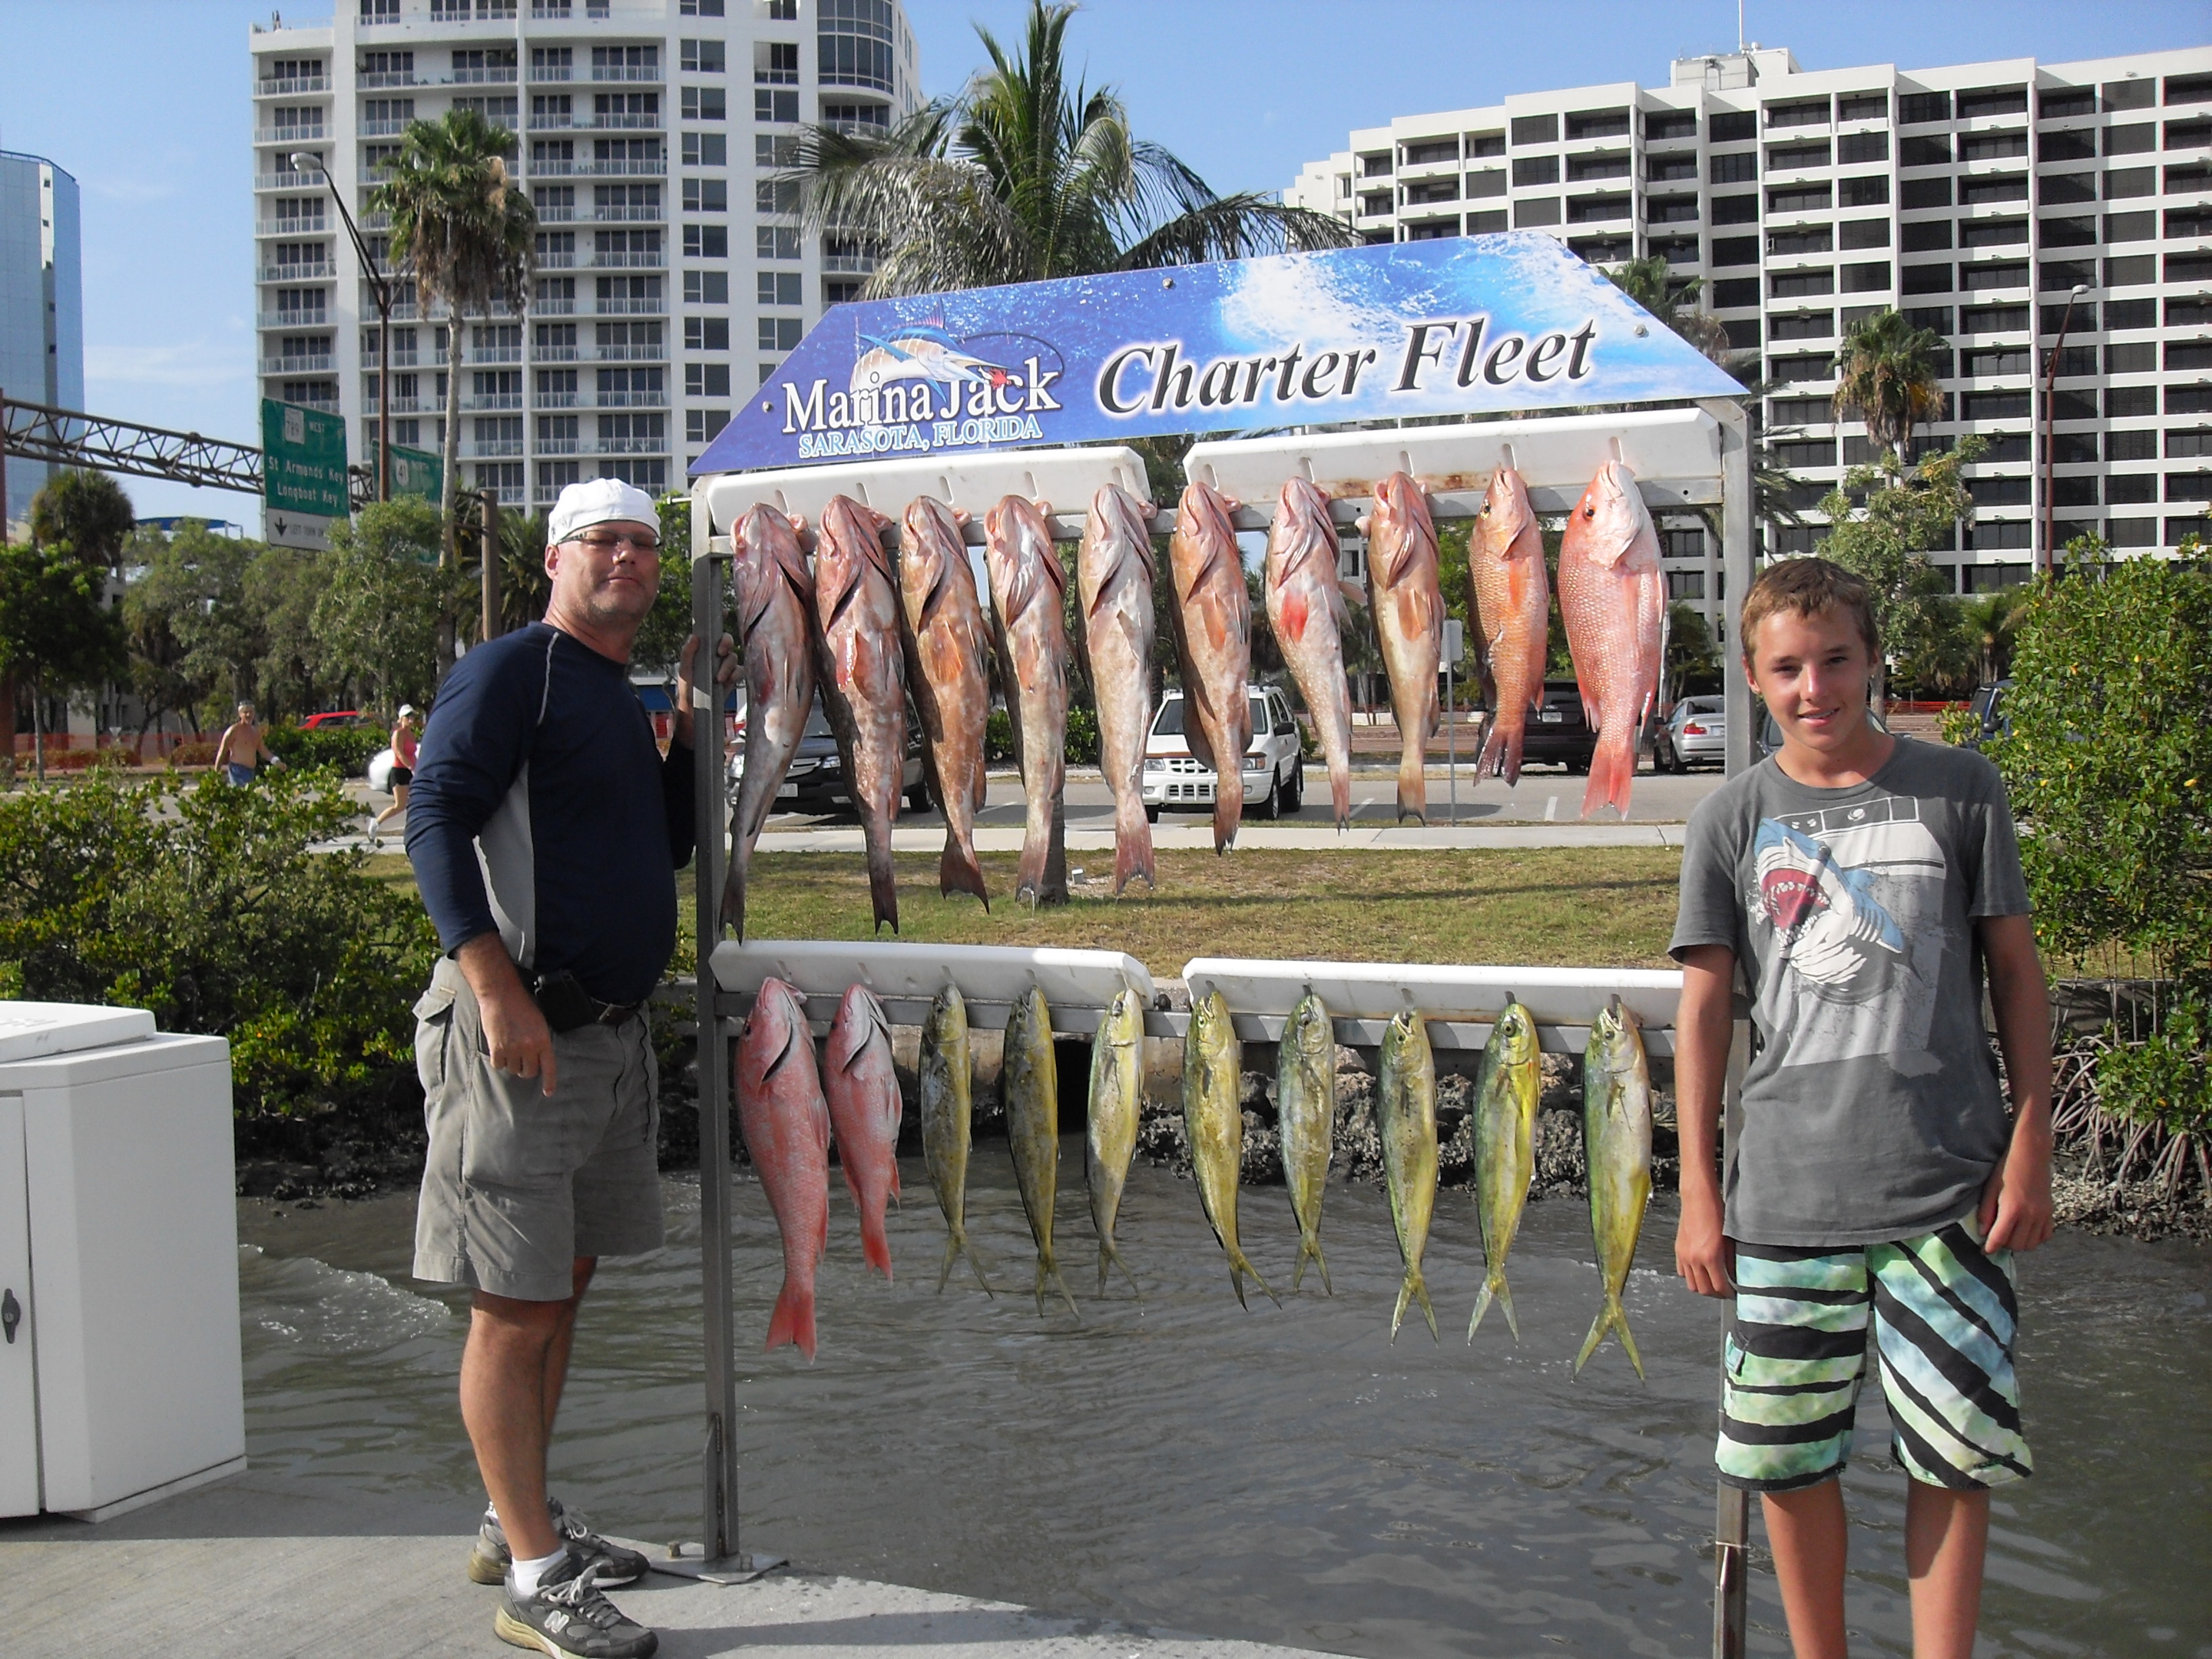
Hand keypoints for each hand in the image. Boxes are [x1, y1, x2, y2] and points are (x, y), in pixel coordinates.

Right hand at [456, 936, 557, 1095]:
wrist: (501, 995)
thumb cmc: (521, 1006)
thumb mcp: (539, 1023)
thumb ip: (539, 1041)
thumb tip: (538, 1057)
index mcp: (543, 1040)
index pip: (549, 1066)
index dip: (549, 1081)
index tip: (548, 1092)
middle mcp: (529, 1047)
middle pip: (529, 1072)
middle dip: (526, 1069)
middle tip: (522, 1059)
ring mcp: (512, 1049)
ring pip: (513, 1069)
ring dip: (512, 1063)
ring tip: (509, 1047)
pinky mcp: (497, 1049)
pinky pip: (499, 1065)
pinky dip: (499, 1061)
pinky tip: (499, 1049)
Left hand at [672, 631, 738, 747]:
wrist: (695, 723)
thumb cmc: (687, 699)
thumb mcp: (685, 675)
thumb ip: (688, 655)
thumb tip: (695, 636)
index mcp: (700, 654)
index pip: (711, 635)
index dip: (719, 626)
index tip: (722, 620)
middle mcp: (712, 659)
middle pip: (727, 642)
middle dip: (726, 644)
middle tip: (719, 652)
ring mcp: (723, 671)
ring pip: (733, 657)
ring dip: (727, 665)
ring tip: (719, 678)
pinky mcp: (731, 683)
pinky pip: (739, 672)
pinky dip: (734, 675)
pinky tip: (726, 683)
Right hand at [1675, 1184, 1734, 1298]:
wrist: (1698, 1198)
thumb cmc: (1715, 1212)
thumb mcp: (1729, 1238)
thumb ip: (1731, 1260)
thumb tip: (1734, 1274)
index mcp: (1711, 1256)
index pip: (1719, 1286)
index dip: (1728, 1293)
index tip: (1733, 1293)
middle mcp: (1695, 1259)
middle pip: (1704, 1289)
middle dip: (1715, 1293)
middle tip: (1724, 1291)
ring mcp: (1684, 1256)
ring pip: (1691, 1284)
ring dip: (1702, 1287)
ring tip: (1711, 1283)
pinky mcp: (1678, 1250)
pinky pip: (1682, 1272)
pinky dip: (1691, 1276)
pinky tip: (1699, 1271)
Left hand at [1978, 1135, 2053, 1252]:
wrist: (2031, 1155)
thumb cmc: (2006, 1169)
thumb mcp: (1990, 1188)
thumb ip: (1986, 1212)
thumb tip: (1983, 1233)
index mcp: (2012, 1209)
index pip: (1999, 1238)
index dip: (1990, 1248)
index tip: (1984, 1251)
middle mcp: (2030, 1216)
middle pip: (2016, 1245)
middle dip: (2004, 1245)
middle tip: (1996, 1237)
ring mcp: (2043, 1215)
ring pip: (2031, 1244)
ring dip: (2019, 1243)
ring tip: (2010, 1234)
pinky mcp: (2051, 1213)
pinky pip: (2045, 1236)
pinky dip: (2035, 1239)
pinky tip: (2025, 1230)